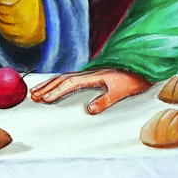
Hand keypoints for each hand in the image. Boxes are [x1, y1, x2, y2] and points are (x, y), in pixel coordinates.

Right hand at [30, 68, 150, 113]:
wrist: (145, 67)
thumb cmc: (134, 79)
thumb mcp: (121, 91)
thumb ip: (106, 100)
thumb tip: (89, 110)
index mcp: (93, 76)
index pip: (70, 83)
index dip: (56, 91)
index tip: (44, 99)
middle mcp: (89, 73)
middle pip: (62, 79)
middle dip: (46, 87)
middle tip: (32, 96)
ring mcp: (90, 73)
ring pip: (64, 77)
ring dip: (50, 84)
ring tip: (36, 92)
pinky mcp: (93, 75)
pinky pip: (71, 78)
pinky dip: (59, 82)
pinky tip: (54, 86)